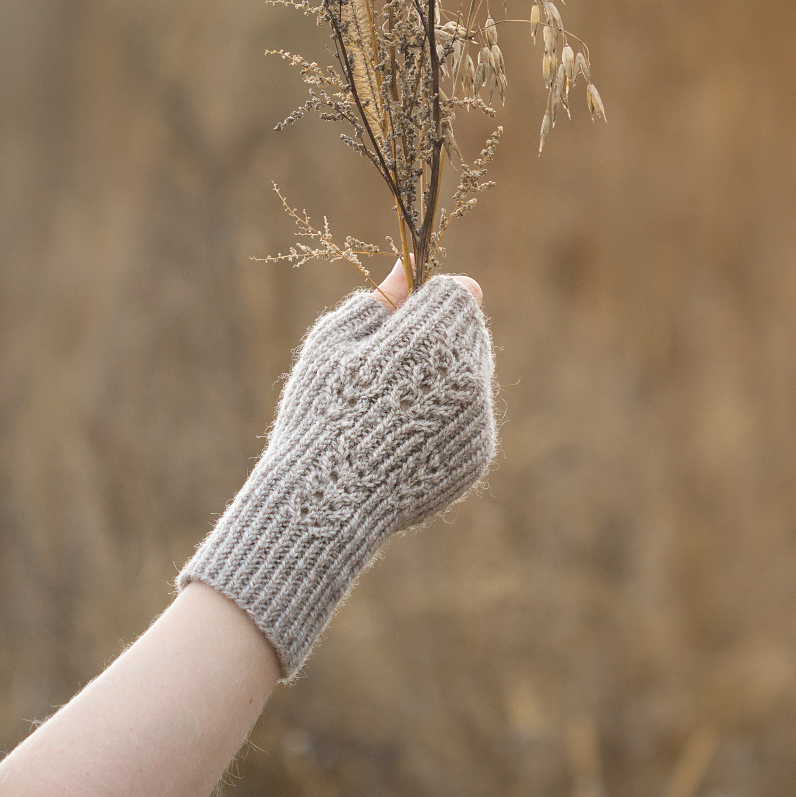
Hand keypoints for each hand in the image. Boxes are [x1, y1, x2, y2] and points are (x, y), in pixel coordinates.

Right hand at [178, 265, 495, 680]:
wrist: (328, 500)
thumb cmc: (319, 414)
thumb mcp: (334, 345)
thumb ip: (380, 301)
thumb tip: (407, 265)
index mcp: (432, 338)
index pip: (457, 292)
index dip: (428, 299)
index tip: (402, 319)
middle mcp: (469, 376)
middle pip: (471, 330)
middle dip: (440, 335)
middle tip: (392, 367)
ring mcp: (478, 419)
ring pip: (474, 373)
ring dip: (445, 375)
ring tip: (394, 406)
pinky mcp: (478, 455)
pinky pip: (472, 417)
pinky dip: (448, 418)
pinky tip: (406, 437)